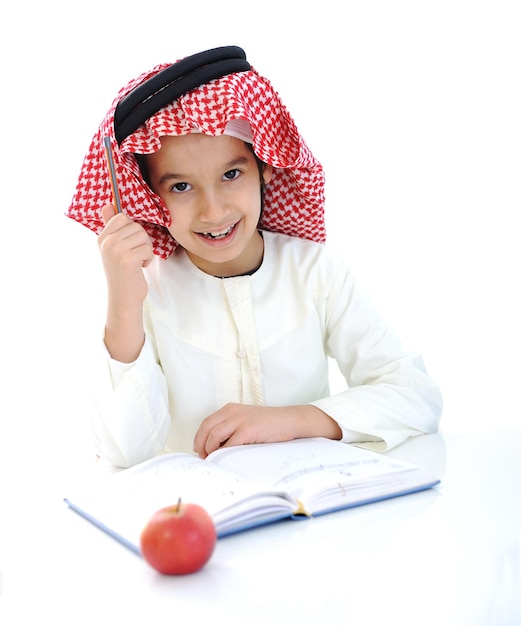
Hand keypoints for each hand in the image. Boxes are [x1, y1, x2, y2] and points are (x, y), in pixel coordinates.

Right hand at [98, 204, 154, 361]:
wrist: (123, 298)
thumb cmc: (123, 273)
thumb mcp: (114, 249)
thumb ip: (110, 226)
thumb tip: (107, 205)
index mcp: (102, 237)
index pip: (122, 217)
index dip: (132, 231)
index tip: (129, 245)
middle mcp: (106, 242)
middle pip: (136, 226)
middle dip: (142, 241)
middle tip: (135, 256)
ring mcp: (115, 250)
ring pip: (144, 236)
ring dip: (146, 250)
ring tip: (137, 261)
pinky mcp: (127, 259)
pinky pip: (148, 248)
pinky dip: (148, 259)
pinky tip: (140, 268)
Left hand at [193, 403, 341, 457]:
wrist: (290, 420)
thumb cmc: (269, 424)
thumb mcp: (245, 420)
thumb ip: (231, 428)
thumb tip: (214, 446)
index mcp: (229, 409)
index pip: (206, 423)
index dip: (199, 438)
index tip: (200, 450)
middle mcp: (232, 412)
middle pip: (206, 429)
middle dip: (202, 446)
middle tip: (205, 458)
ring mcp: (240, 420)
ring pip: (213, 436)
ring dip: (210, 450)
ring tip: (214, 460)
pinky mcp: (248, 430)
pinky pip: (229, 444)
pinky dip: (224, 453)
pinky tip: (226, 460)